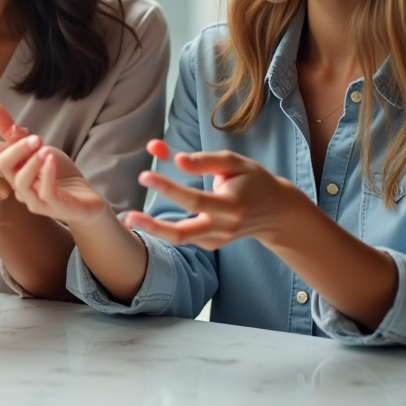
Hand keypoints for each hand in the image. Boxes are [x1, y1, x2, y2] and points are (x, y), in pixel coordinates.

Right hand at [0, 136, 108, 225]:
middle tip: (34, 138)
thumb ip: (14, 132)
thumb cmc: (59, 173)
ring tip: (45, 149)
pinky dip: (48, 173)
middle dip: (17, 149)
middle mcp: (20, 188)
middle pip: (4, 167)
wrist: (85, 199)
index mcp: (14, 172)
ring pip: (22, 182)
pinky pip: (45, 192)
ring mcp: (35, 200)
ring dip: (32, 162)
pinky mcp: (53, 208)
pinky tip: (52, 160)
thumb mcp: (38, 147)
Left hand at [122, 140, 298, 249]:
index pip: (194, 200)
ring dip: (153, 230)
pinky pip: (185, 237)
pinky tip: (147, 219)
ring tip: (128, 218)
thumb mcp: (236, 163)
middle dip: (154, 227)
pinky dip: (165, 228)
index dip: (169, 188)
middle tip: (128, 216)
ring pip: (181, 239)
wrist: (276, 213)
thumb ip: (206, 161)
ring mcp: (217, 240)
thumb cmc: (254, 181)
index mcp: (231, 206)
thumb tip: (176, 160)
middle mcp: (224, 228)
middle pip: (183, 234)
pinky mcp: (211, 244)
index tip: (145, 175)